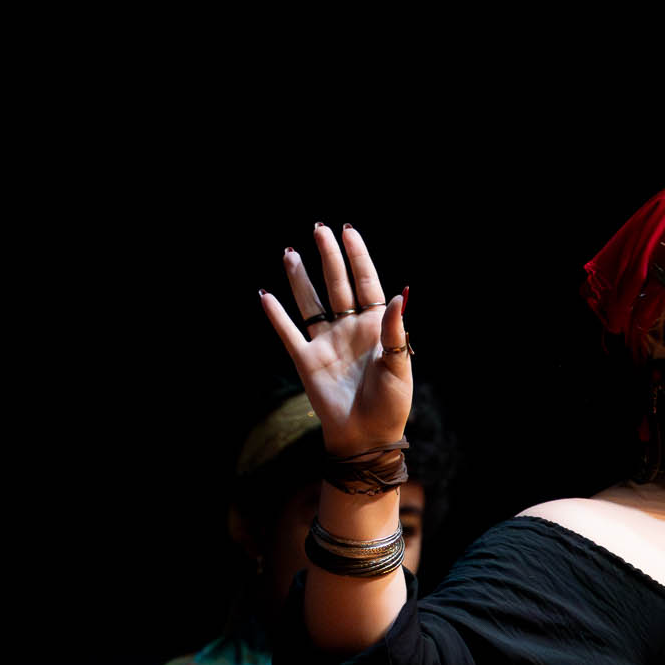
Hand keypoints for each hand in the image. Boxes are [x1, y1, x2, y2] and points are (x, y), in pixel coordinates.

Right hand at [258, 223, 411, 455]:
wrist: (367, 435)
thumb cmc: (390, 402)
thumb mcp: (398, 365)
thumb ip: (394, 330)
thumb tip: (397, 295)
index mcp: (375, 326)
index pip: (365, 283)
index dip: (357, 257)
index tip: (348, 232)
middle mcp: (349, 328)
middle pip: (337, 285)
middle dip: (328, 257)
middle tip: (319, 229)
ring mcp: (326, 342)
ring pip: (311, 303)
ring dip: (300, 279)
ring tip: (290, 252)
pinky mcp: (307, 360)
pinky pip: (289, 333)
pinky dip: (277, 316)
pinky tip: (265, 295)